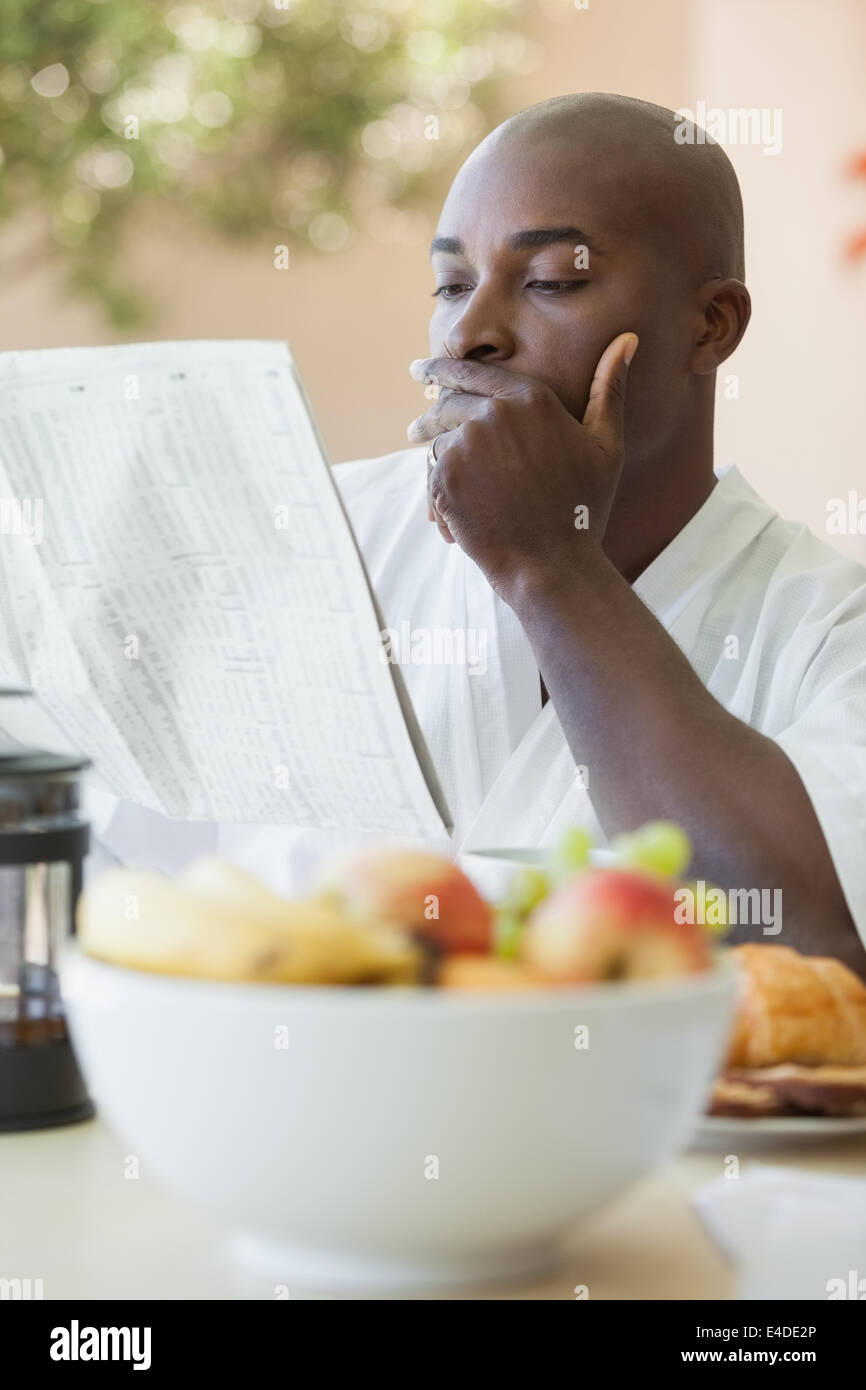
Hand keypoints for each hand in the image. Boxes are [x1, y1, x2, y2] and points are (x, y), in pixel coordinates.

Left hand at [407, 332, 637, 600]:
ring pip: (437, 443)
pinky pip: (430, 475)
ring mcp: (467, 445)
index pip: (471, 372)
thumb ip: (608, 388)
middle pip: (446, 405)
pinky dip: (437, 493)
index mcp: (530, 398)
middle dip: (429, 416)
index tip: (418, 370)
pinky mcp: (445, 478)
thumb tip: (628, 339)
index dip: (440, 368)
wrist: (554, 564)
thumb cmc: (584, 508)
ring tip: (444, 482)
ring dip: (438, 460)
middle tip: (415, 429)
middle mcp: (494, 414)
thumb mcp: (605, 445)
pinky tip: (449, 516)